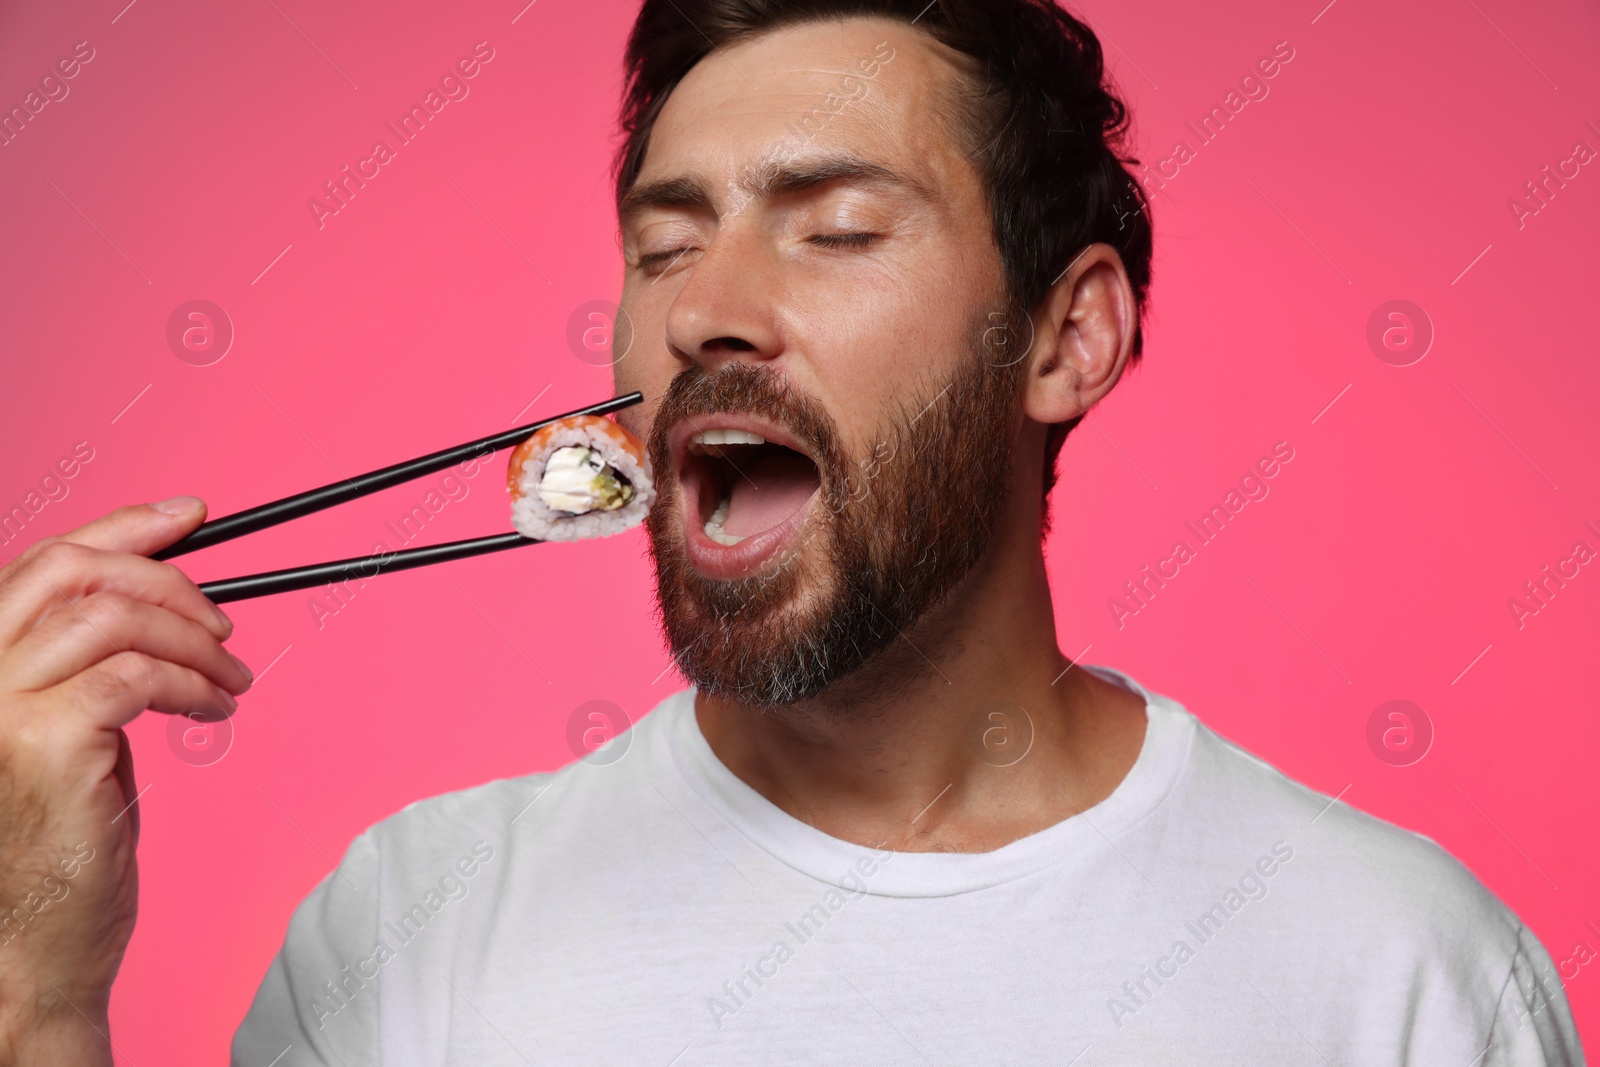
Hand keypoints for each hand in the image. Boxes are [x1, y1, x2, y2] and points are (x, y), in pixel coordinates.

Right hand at [0, 499, 251, 1063]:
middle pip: (77, 572)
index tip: (193, 516)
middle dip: (169, 579)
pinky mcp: (44, 742)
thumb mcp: (75, 726)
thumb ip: (96, 660)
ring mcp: (1, 706)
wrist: (34, 940)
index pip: (47, 560)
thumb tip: (165, 598)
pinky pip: (139, 675)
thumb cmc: (59, 838)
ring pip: (117, 620)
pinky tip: (217, 705)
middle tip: (223, 621)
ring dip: (196, 640)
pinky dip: (194, 681)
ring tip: (231, 676)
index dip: (127, 527)